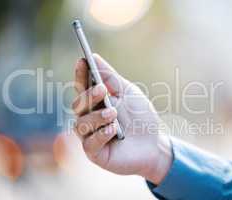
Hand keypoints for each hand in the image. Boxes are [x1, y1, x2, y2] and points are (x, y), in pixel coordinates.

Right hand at [72, 54, 171, 184]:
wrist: (154, 143)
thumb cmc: (140, 116)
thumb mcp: (128, 93)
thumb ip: (110, 77)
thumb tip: (93, 56)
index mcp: (96, 103)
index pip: (82, 87)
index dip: (80, 74)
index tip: (82, 60)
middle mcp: (89, 118)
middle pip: (77, 105)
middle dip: (88, 96)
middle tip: (102, 90)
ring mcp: (90, 136)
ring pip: (81, 124)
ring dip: (97, 116)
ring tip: (113, 113)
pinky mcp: (95, 153)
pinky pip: (89, 144)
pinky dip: (101, 135)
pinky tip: (113, 130)